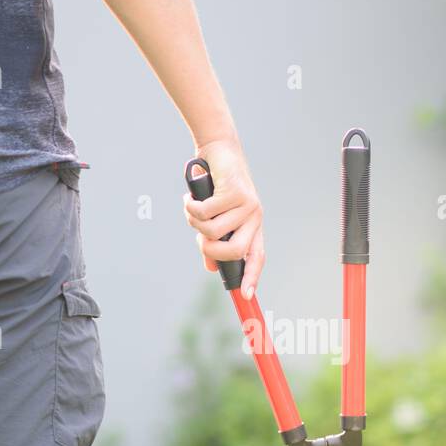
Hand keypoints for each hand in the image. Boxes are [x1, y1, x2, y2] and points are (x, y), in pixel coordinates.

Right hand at [183, 137, 264, 298]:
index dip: (251, 276)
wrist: (217, 150)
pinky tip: (189, 197)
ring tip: (191, 208)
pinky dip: (191, 207)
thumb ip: (213, 241)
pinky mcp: (235, 191)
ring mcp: (247, 204)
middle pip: (234, 251)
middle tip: (199, 238)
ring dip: (195, 223)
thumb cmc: (214, 186)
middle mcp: (254, 217)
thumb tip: (211, 268)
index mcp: (252, 226)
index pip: (257, 257)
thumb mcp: (215, 217)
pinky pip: (206, 212)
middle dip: (210, 250)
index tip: (244, 295)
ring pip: (214, 231)